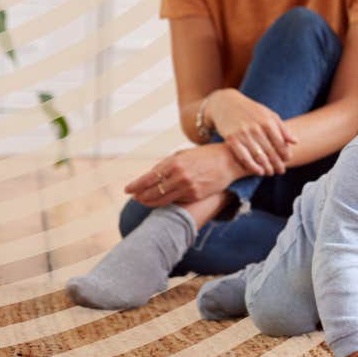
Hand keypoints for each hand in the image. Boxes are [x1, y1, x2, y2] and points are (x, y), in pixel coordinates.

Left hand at [125, 144, 245, 206]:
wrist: (230, 161)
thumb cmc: (205, 155)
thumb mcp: (184, 154)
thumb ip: (167, 164)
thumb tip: (151, 176)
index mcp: (174, 163)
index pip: (148, 178)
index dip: (135, 185)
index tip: (127, 190)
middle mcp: (179, 175)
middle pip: (152, 191)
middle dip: (141, 196)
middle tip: (135, 197)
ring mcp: (188, 187)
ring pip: (162, 199)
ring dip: (150, 202)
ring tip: (144, 201)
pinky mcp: (196, 195)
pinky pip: (176, 201)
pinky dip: (167, 201)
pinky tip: (163, 200)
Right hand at [205, 89, 298, 175]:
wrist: (226, 104)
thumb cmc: (252, 110)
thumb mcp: (269, 114)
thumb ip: (282, 129)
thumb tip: (295, 142)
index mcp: (267, 121)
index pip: (280, 143)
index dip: (285, 154)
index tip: (288, 160)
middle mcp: (256, 128)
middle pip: (270, 151)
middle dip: (278, 163)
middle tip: (281, 171)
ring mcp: (243, 134)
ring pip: (258, 156)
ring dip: (267, 167)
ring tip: (271, 173)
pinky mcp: (231, 139)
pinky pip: (243, 157)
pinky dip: (252, 166)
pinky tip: (259, 172)